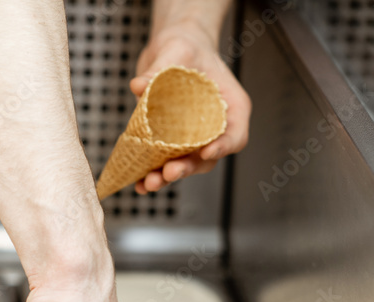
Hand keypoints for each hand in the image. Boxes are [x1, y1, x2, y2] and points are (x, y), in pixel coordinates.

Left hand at [131, 23, 251, 194]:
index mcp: (230, 106)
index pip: (235, 134)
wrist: (172, 50)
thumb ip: (160, 67)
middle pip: (207, 157)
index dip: (223, 146)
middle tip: (170, 172)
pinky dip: (153, 174)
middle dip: (188, 167)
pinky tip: (140, 183)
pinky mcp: (171, 141)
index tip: (207, 152)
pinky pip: (166, 162)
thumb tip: (138, 85)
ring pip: (186, 165)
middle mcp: (214, 127)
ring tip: (150, 183)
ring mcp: (192, 137)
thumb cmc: (185, 47)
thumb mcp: (176, 49)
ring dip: (168, 177)